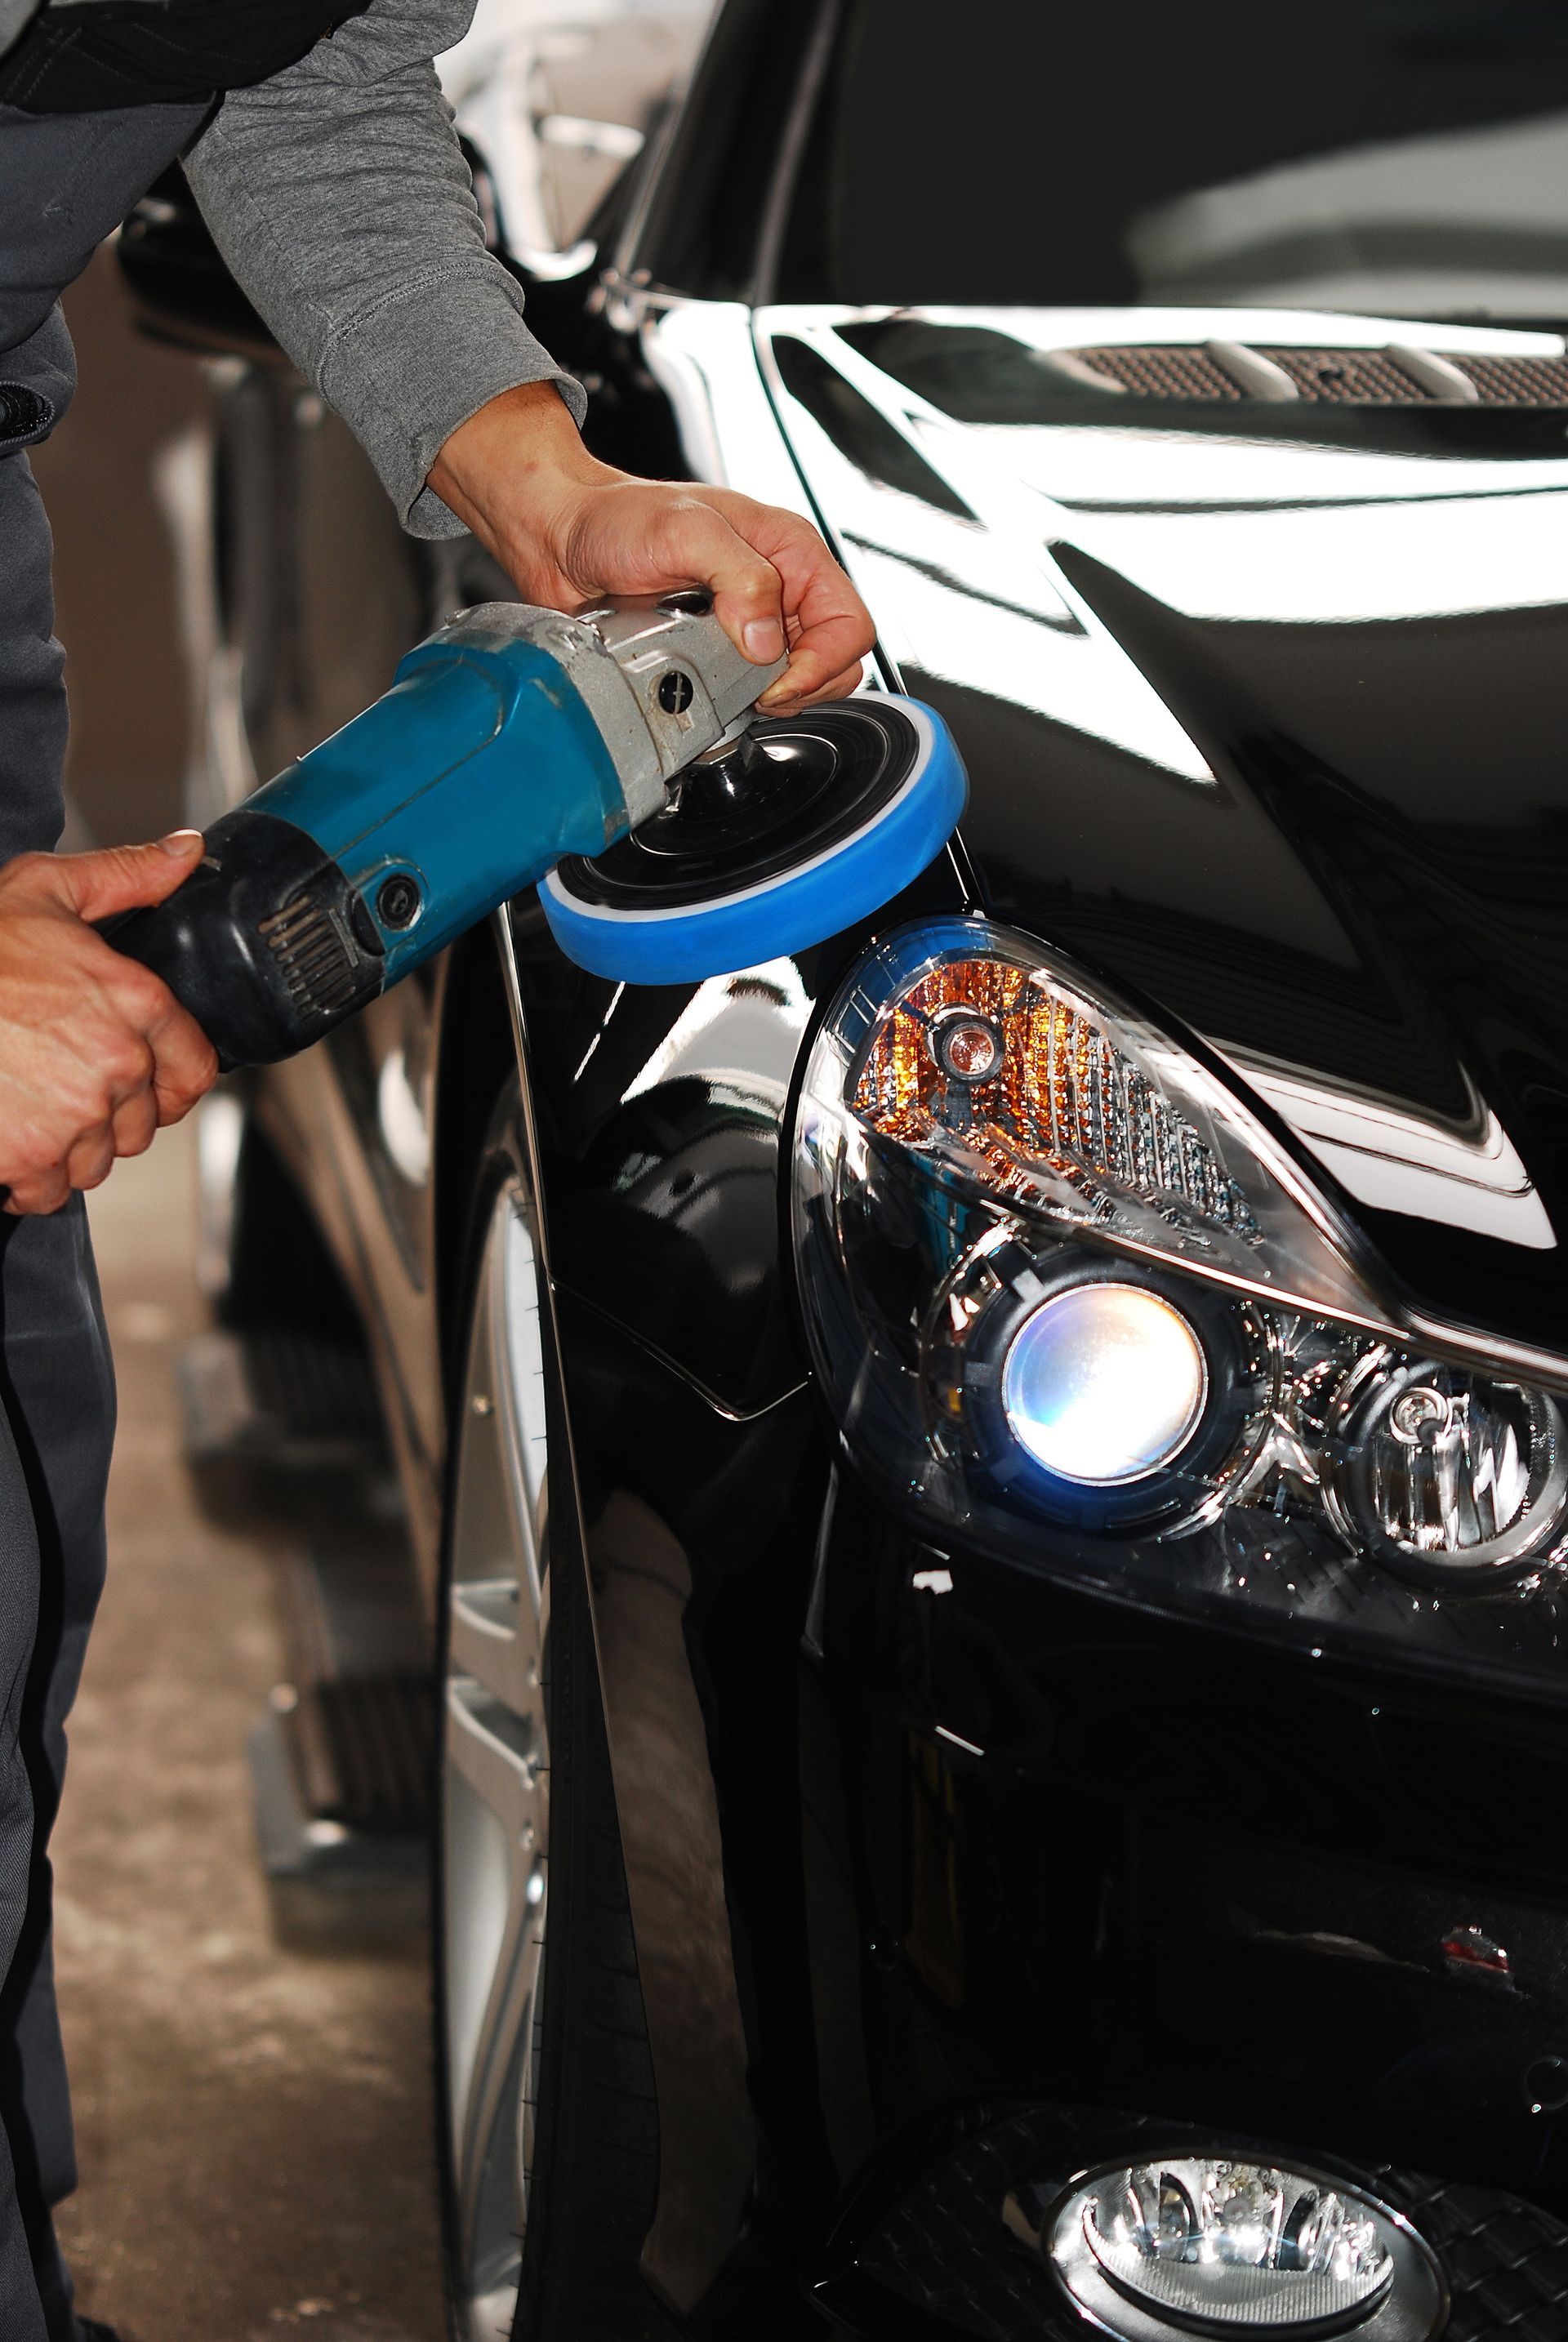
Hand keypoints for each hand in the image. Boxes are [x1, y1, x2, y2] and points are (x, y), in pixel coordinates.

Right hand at [0, 832, 217, 1215]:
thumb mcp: (43, 889)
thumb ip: (124, 877)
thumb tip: (185, 852)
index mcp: (135, 1003)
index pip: (194, 1071)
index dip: (168, 1081)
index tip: (141, 1082)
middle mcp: (117, 1064)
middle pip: (141, 1124)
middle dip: (108, 1114)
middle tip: (57, 1084)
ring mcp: (75, 1116)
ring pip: (95, 1161)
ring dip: (66, 1147)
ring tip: (25, 1105)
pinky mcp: (29, 1157)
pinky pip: (47, 1190)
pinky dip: (26, 1177)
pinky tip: (4, 1135)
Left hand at [427, 381, 874, 709]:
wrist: (562, 537)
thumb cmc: (617, 517)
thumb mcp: (686, 532)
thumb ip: (740, 578)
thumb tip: (768, 640)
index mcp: (789, 550)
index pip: (848, 624)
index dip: (821, 663)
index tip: (774, 680)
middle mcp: (778, 586)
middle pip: (834, 661)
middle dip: (802, 686)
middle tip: (755, 691)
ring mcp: (750, 621)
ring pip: (797, 682)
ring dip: (770, 696)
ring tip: (728, 685)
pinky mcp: (720, 649)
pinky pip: (752, 690)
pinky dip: (740, 701)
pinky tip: (711, 688)